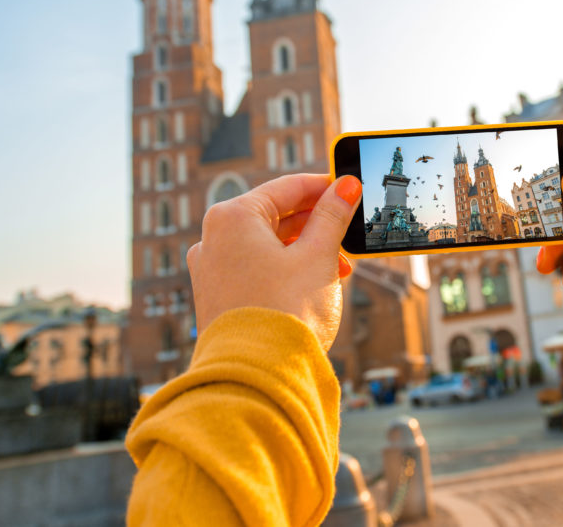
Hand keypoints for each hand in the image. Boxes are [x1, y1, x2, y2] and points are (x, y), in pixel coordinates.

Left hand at [186, 173, 360, 349]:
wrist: (257, 378)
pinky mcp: (218, 297)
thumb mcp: (318, 256)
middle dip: (317, 224)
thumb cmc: (285, 312)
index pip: (286, 188)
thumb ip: (333, 216)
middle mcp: (213, 238)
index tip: (350, 189)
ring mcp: (212, 269)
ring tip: (340, 266)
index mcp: (233, 217)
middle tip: (349, 231)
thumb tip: (346, 185)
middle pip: (275, 216)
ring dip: (306, 249)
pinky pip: (257, 268)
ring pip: (268, 244)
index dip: (324, 187)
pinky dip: (287, 269)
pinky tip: (315, 283)